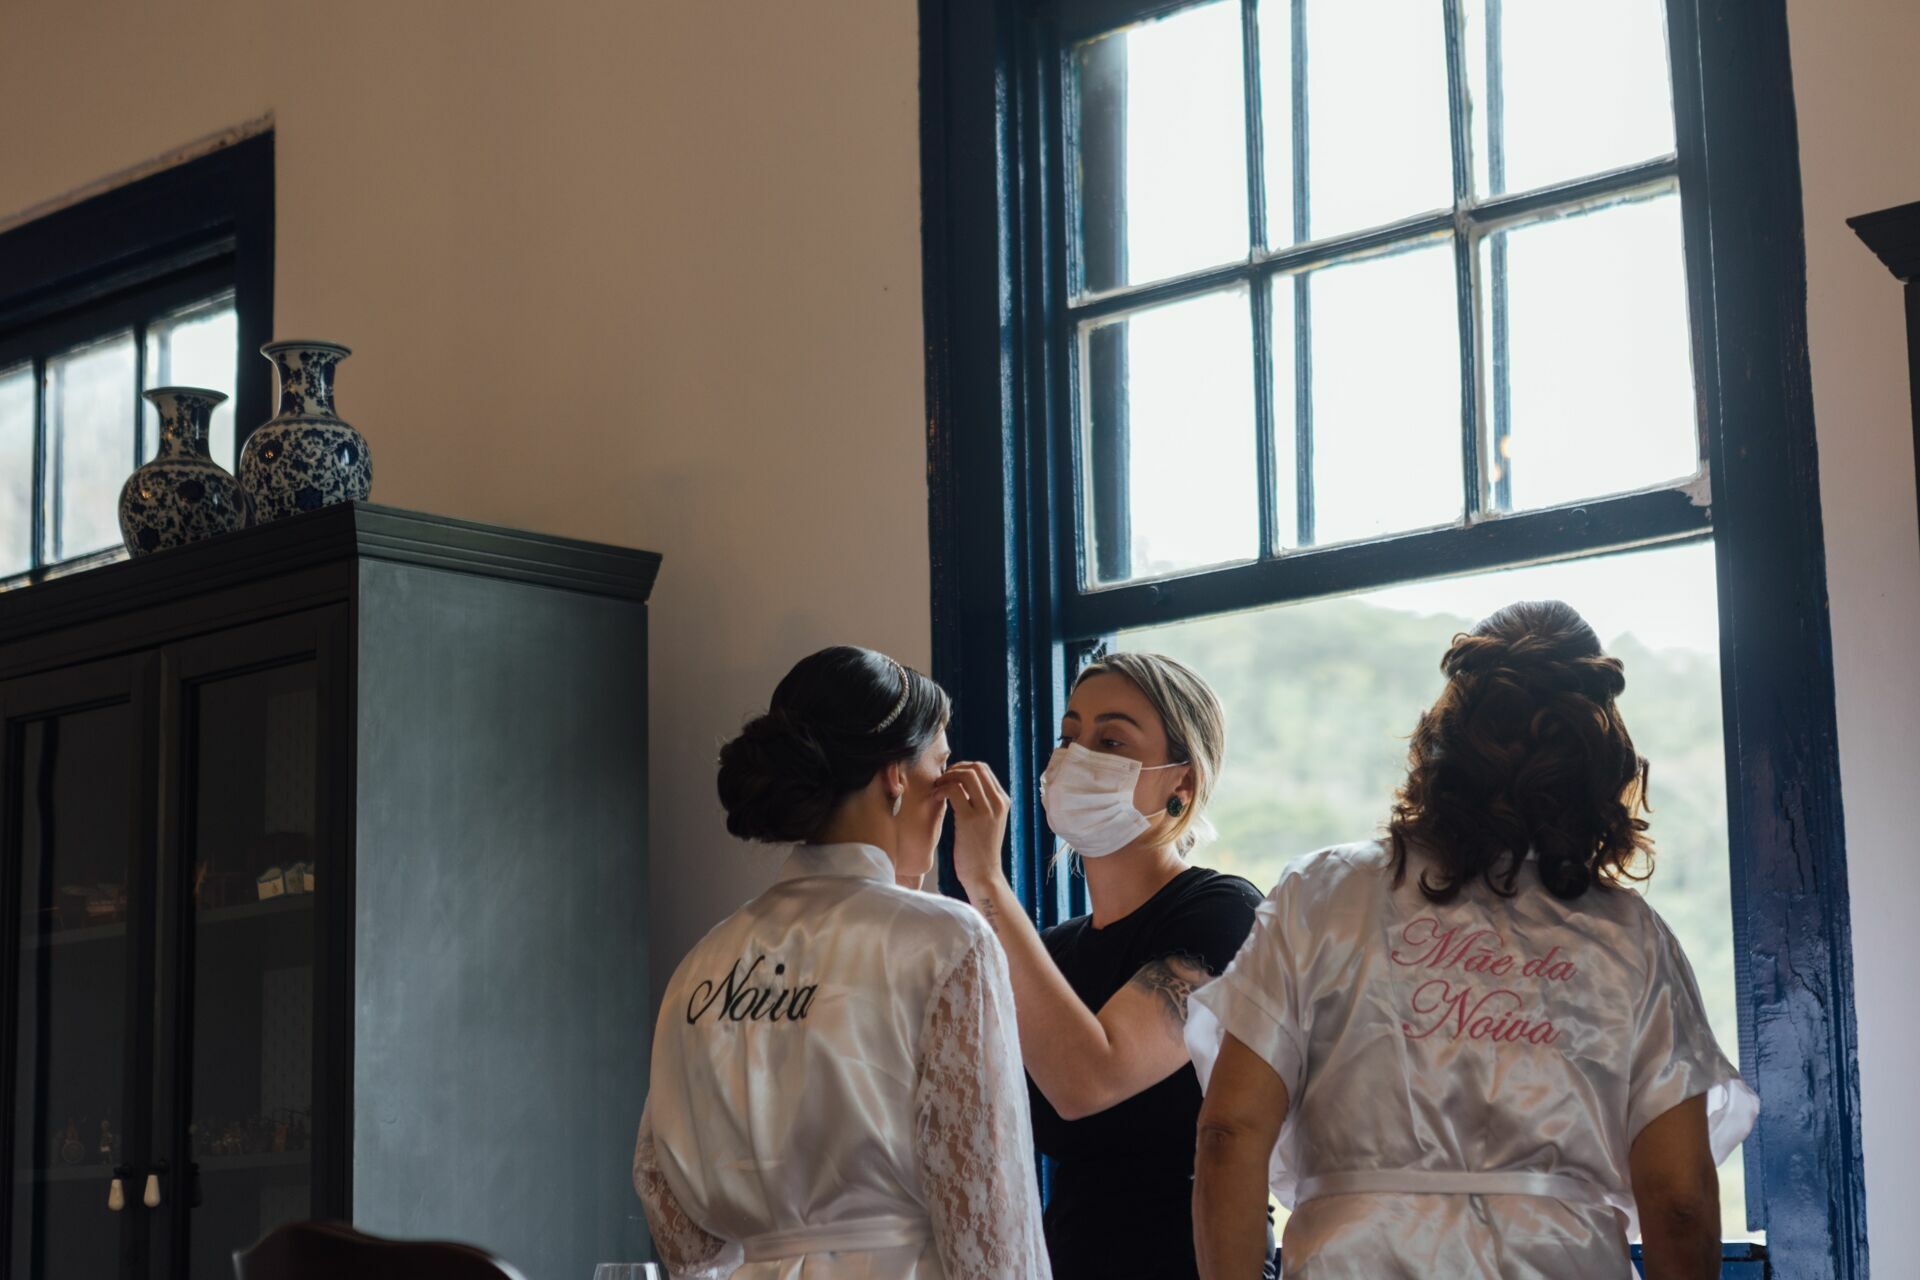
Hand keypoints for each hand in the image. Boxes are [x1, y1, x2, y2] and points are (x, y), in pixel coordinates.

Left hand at [935, 761, 1010, 895]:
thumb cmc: (980, 850)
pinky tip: (935, 798)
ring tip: (937, 789)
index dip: (963, 768)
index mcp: (1003, 801)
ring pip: (966, 775)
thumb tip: (963, 785)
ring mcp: (986, 810)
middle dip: (955, 769)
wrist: (984, 875)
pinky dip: (942, 789)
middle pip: (976, 767)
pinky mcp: (970, 819)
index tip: (950, 778)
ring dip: (947, 778)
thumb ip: (982, 803)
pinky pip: (954, 790)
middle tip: (942, 782)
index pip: (984, 769)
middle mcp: (998, 802)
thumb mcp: (988, 822)